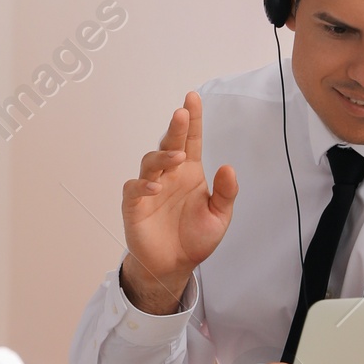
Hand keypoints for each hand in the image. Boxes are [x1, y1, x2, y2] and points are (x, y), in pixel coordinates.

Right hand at [119, 92, 237, 312]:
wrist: (174, 266)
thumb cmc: (195, 237)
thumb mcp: (220, 217)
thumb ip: (225, 193)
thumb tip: (228, 168)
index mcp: (189, 173)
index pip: (191, 141)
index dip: (192, 120)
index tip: (193, 98)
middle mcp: (169, 175)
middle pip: (169, 144)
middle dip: (175, 128)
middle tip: (181, 113)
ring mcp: (150, 188)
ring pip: (150, 161)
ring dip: (162, 156)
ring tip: (176, 157)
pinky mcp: (135, 205)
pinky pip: (135, 189)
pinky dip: (143, 185)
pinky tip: (156, 186)